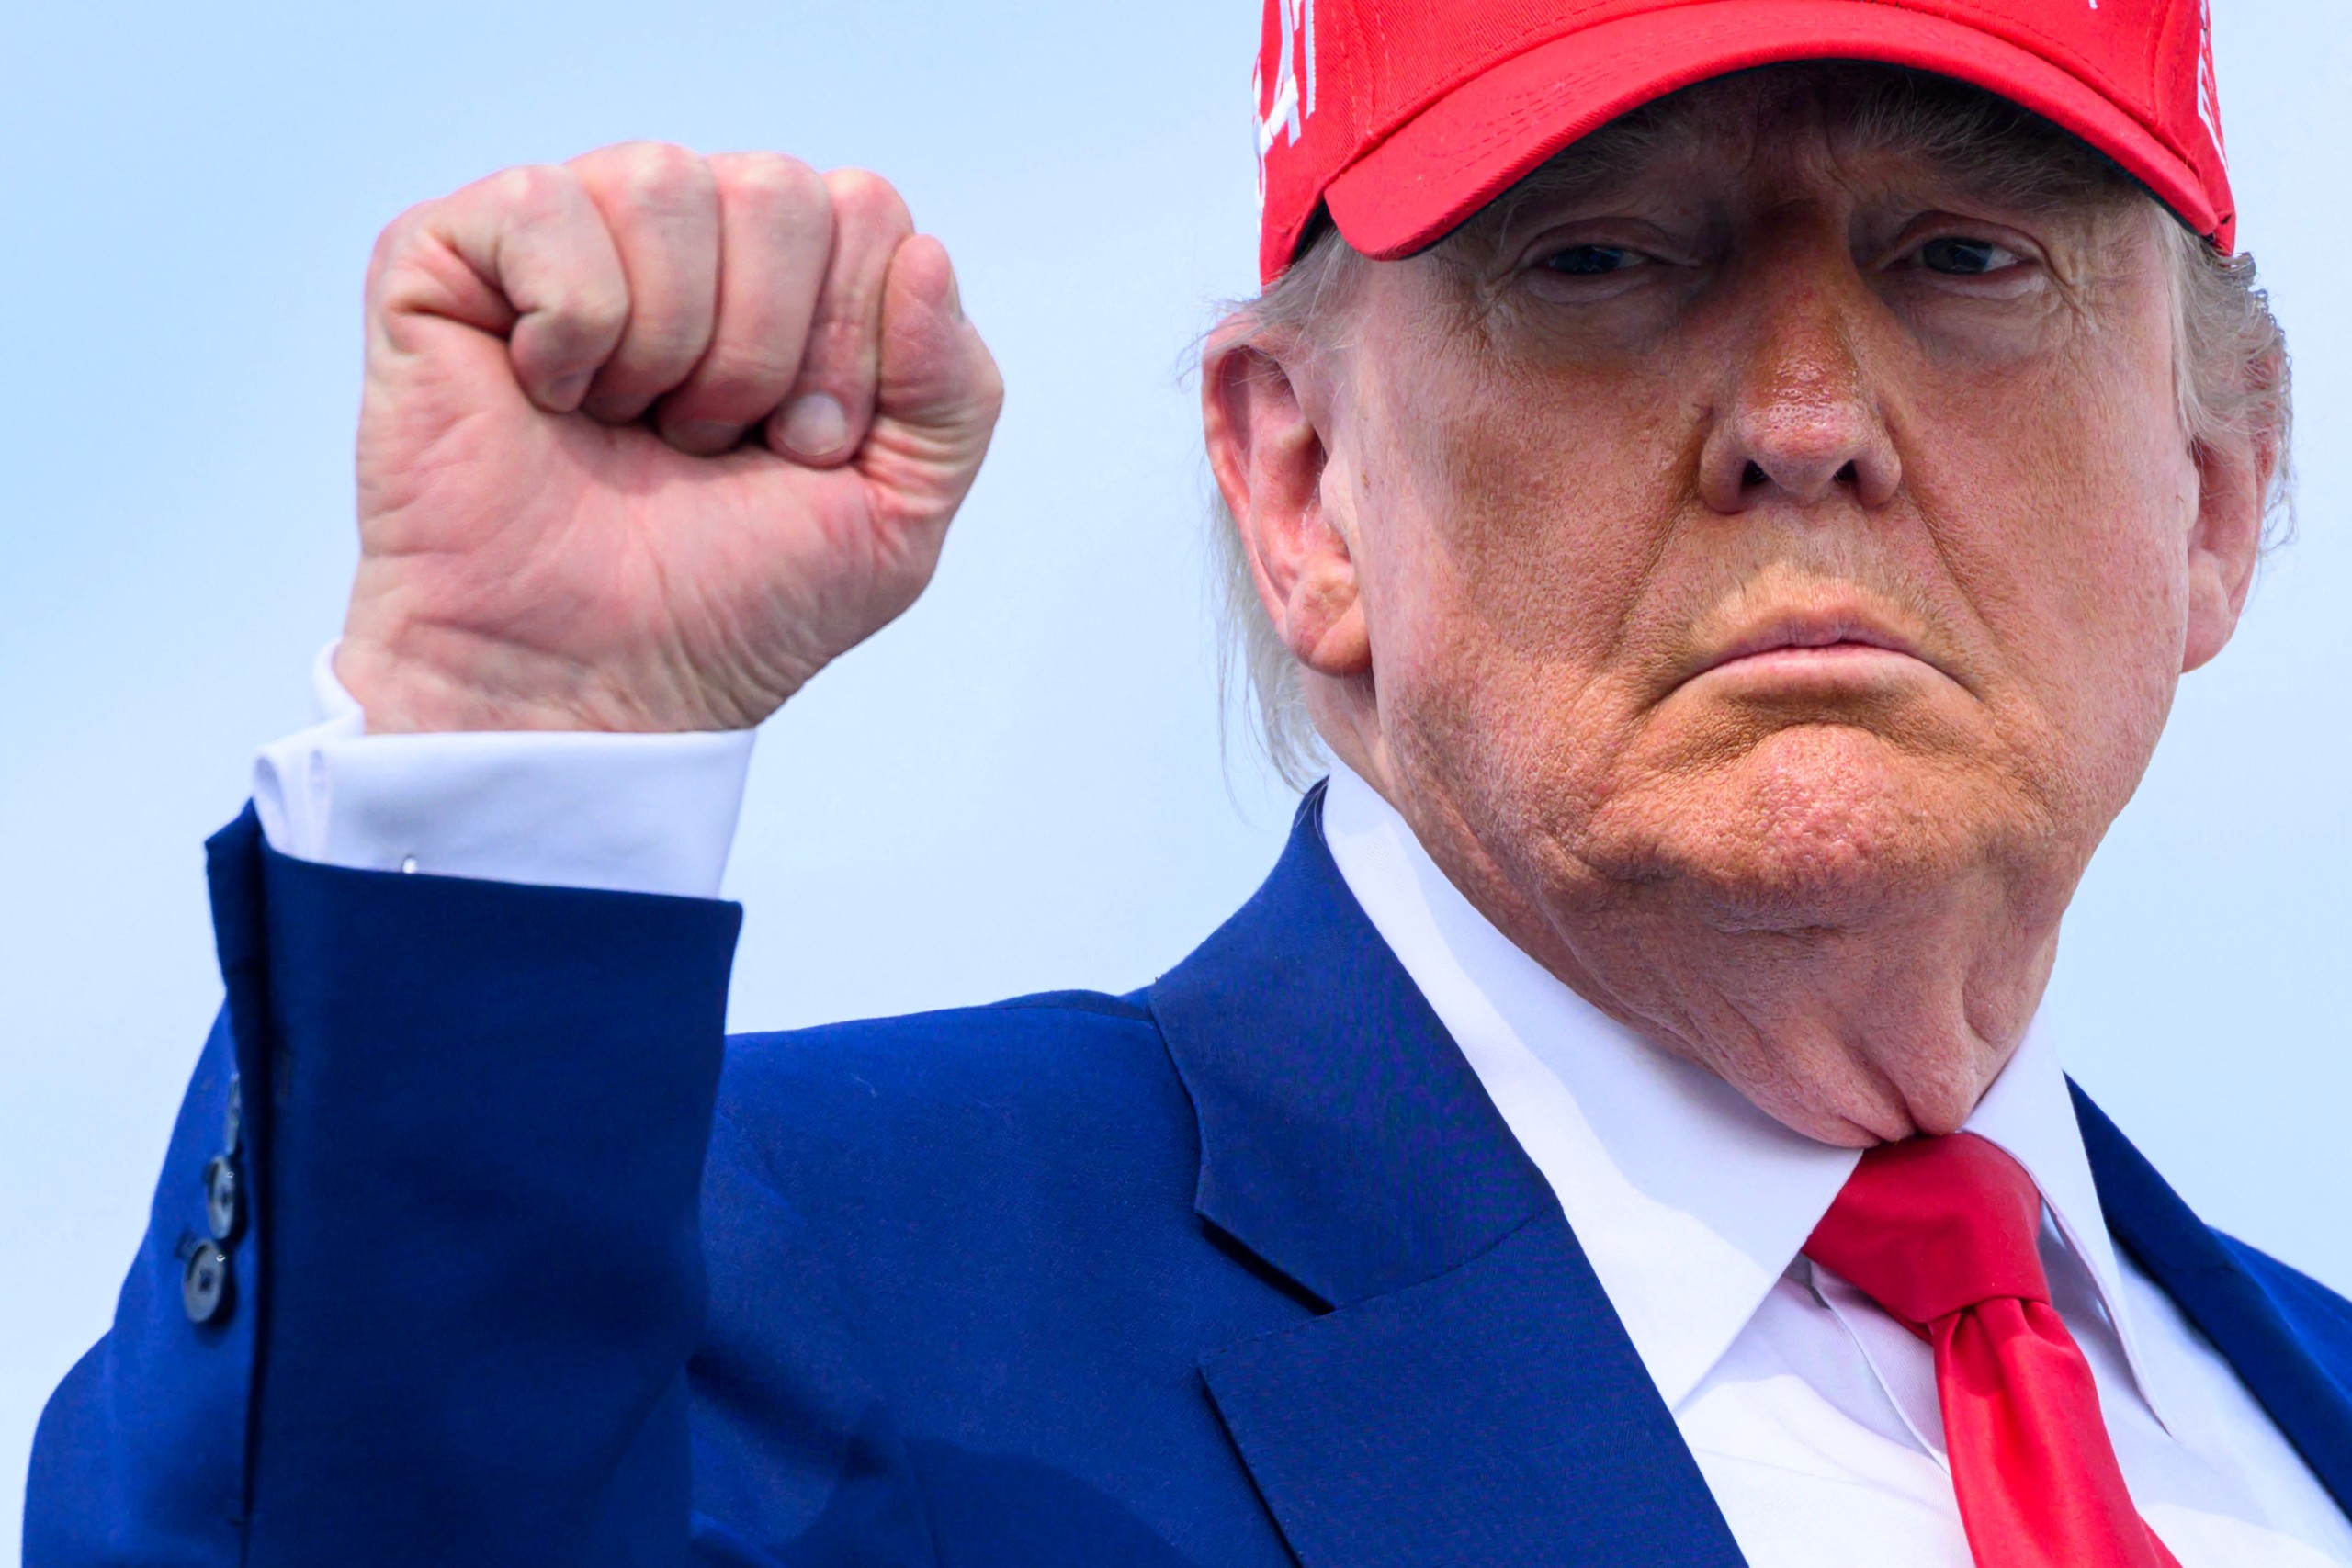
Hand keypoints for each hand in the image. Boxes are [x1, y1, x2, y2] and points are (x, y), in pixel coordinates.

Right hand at [339, 142, 1002, 732]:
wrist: (590, 687)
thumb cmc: (731, 604)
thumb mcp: (898, 514)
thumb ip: (954, 390)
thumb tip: (921, 250)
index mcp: (790, 274)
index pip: (866, 212)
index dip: (850, 348)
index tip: (800, 451)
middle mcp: (684, 232)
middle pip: (778, 188)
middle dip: (766, 351)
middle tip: (707, 447)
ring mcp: (567, 232)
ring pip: (666, 181)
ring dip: (671, 346)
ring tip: (630, 427)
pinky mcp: (450, 253)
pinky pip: (547, 206)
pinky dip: (570, 328)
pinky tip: (545, 397)